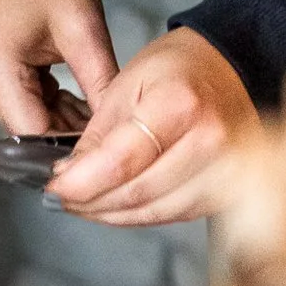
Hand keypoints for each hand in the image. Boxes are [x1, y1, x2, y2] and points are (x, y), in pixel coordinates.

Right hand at [0, 0, 117, 138]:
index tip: (113, 145)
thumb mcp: (83, 29)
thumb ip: (101, 84)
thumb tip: (121, 132)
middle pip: (34, 132)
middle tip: (119, 123)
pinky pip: (29, 110)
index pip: (36, 135)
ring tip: (104, 102)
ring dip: (70, 120)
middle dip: (77, 132)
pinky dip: (58, 107)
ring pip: (34, 125)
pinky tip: (84, 95)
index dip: (75, 146)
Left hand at [45, 26, 258, 226]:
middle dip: (90, 202)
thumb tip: (71, 175)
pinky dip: (137, 214)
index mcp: (181, 106)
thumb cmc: (180, 68)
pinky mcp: (225, 194)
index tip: (54, 185)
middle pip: (136, 194)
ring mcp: (224, 174)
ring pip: (152, 213)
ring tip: (82, 204)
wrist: (232, 70)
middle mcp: (210, 145)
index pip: (121, 162)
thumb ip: (99, 131)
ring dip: (110, 214)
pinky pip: (171, 216)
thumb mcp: (128, 80)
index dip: (81, 182)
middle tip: (61, 197)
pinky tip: (114, 206)